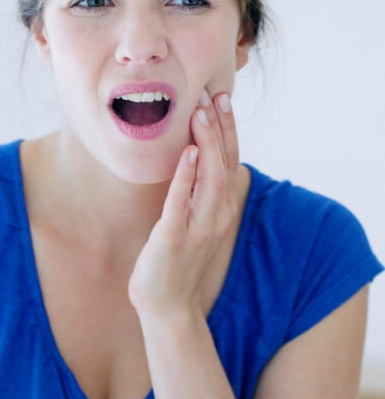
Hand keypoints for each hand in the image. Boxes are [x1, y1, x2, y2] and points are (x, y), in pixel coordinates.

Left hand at [128, 89, 239, 318]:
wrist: (167, 305)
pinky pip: (181, 203)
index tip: (221, 99)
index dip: (227, 129)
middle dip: (220, 127)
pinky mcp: (175, 239)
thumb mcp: (195, 220)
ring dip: (207, 143)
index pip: (230, 161)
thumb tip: (196, 156)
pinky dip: (186, 176)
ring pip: (210, 178)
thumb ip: (199, 192)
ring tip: (199, 114)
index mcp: (221, 208)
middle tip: (213, 94)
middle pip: (224, 163)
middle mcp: (217, 215)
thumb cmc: (177, 258)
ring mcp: (199, 228)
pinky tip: (187, 153)